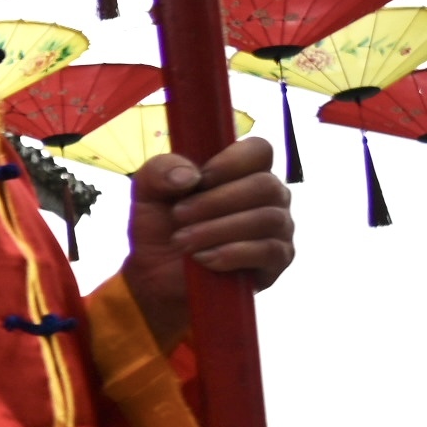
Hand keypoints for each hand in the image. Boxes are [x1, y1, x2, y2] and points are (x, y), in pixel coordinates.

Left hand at [124, 140, 293, 347]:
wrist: (157, 276)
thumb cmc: (161, 227)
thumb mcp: (147, 193)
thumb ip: (159, 171)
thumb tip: (190, 175)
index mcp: (244, 171)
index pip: (259, 150)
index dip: (232, 162)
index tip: (198, 180)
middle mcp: (269, 195)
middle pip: (264, 185)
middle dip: (215, 202)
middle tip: (178, 216)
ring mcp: (279, 227)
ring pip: (267, 218)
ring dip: (218, 229)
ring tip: (182, 241)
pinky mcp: (278, 259)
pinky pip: (269, 250)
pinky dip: (232, 253)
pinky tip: (204, 259)